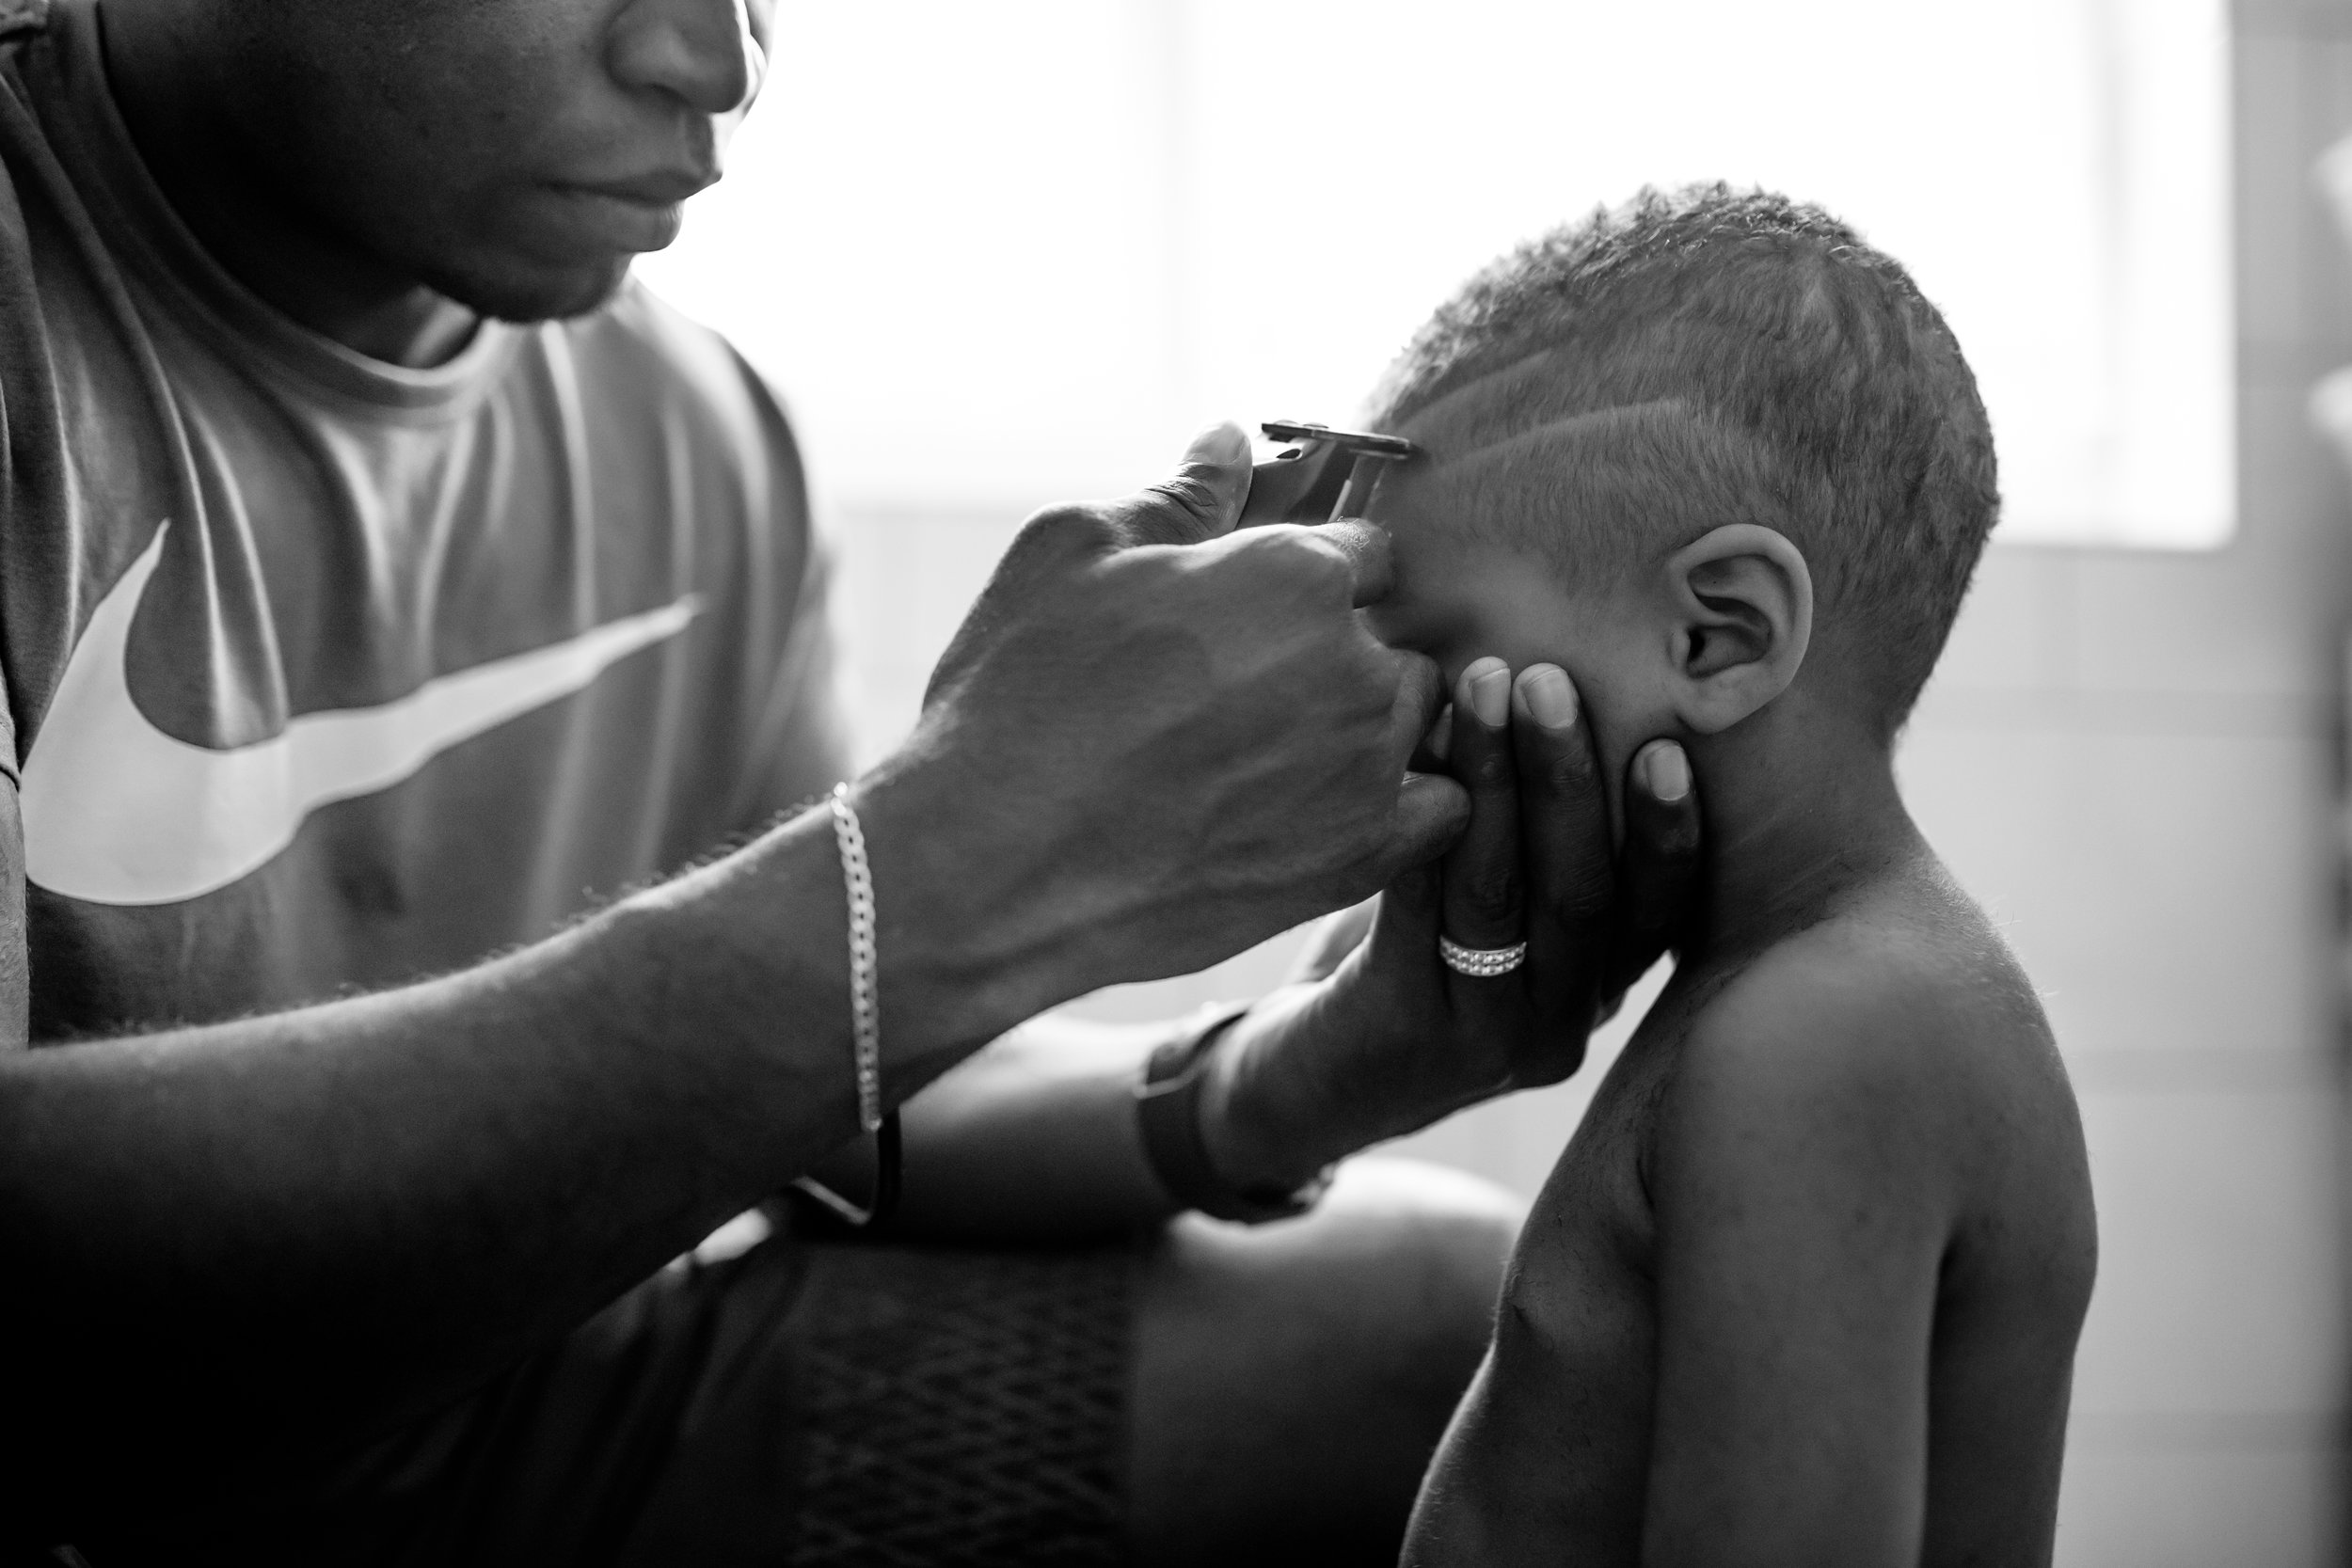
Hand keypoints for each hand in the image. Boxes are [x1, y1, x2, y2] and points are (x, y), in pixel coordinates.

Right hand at [860, 424, 1468, 1029]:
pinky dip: (1410, 801)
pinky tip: (1338, 806)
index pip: (1367, 550)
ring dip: (1373, 724)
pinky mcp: (1362, 856)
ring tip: (1279, 754)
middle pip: (1398, 635)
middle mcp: (1356, 664)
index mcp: (1298, 572)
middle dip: (1347, 651)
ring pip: (1422, 719)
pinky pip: (1446, 809)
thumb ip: (1177, 494)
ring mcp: (1370, 766)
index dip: (1319, 574)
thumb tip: (1231, 440)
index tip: (1268, 610)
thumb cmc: (1018, 694)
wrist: (991, 864)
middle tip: (1257, 692)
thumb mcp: (1072, 555)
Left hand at [1202, 658, 1700, 1185]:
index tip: (1668, 743)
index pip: (1659, 914)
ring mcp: (1484, 1040)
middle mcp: (1558, 1025)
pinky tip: (1408, 758)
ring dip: (1496, 784)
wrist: (1293, 1095)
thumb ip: (1524, 842)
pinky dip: (1417, 828)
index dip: (1671, 832)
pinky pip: (1416, 914)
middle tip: (1547, 682)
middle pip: (1584, 896)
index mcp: (1594, 990)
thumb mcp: (1480, 917)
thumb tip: (1532, 689)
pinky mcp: (1404, 1033)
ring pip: (1503, 898)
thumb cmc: (1395, 974)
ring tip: (1480, 691)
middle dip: (1570, 779)